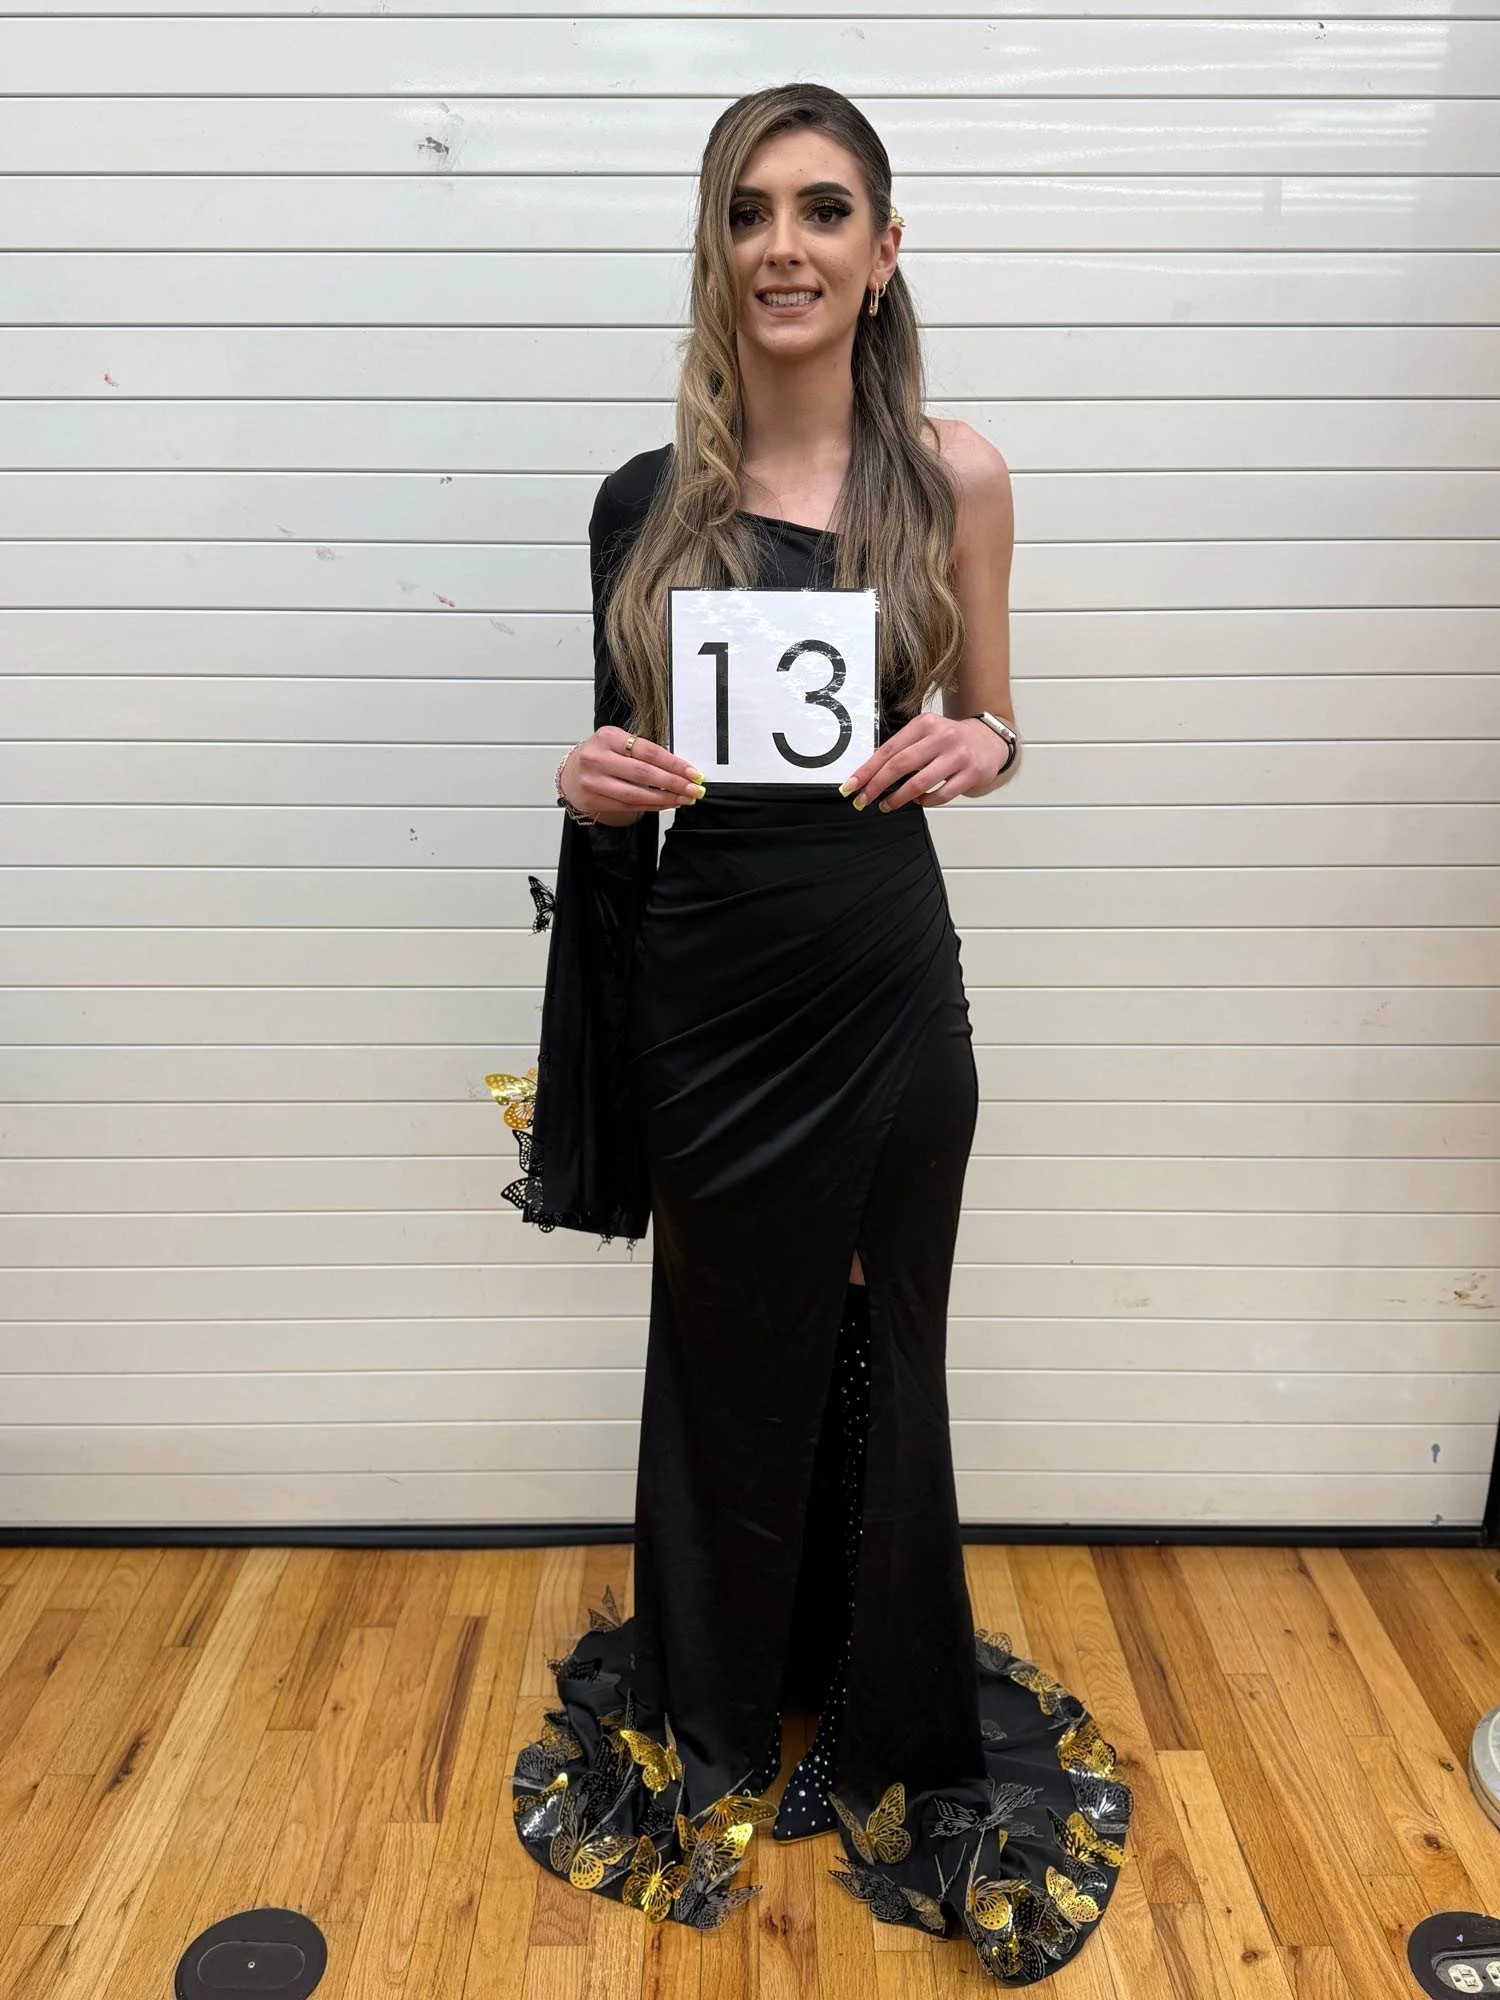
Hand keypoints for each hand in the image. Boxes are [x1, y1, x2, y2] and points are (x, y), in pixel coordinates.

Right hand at [560, 725, 704, 822]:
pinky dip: (652, 806)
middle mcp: (597, 758)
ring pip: (636, 794)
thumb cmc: (601, 756)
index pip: (648, 751)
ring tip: (684, 798)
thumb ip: (644, 752)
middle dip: (673, 783)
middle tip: (693, 788)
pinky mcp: (593, 800)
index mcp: (607, 737)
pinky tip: (666, 803)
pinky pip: (629, 806)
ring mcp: (593, 781)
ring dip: (665, 798)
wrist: (572, 773)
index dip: (673, 764)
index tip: (692, 772)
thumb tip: (680, 769)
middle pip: (643, 773)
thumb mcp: (618, 743)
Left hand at [837, 714, 1008, 813]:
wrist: (990, 740)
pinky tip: (918, 801)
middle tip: (862, 800)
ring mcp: (957, 756)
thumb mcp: (926, 734)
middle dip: (876, 786)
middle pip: (900, 765)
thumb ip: (903, 748)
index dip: (867, 770)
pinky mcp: (971, 774)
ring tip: (886, 805)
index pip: (888, 749)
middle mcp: (941, 738)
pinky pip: (941, 795)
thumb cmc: (950, 740)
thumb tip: (870, 773)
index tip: (851, 786)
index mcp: (925, 724)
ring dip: (898, 798)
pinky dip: (925, 802)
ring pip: (919, 783)